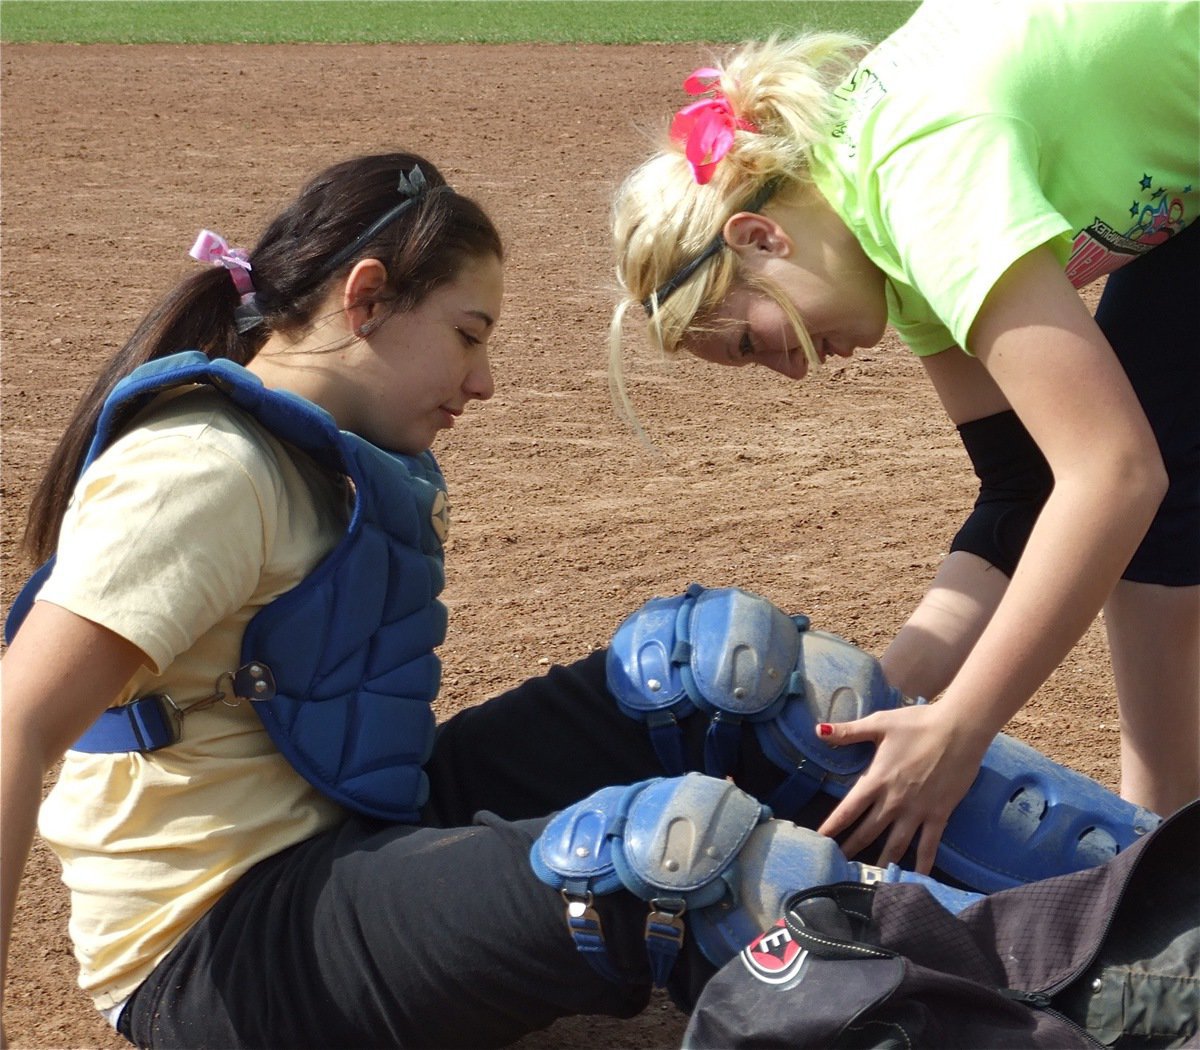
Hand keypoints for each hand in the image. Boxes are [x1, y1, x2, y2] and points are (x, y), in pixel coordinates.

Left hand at [816, 703, 989, 873]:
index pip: (847, 810)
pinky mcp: (940, 815)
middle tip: (836, 865)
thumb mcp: (878, 723)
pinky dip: (923, 864)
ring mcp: (918, 811)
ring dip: (881, 861)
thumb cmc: (917, 724)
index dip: (831, 827)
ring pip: (895, 845)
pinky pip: (929, 845)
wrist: (959, 730)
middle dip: (851, 849)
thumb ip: (848, 732)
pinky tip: (917, 879)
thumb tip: (816, 730)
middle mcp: (894, 801)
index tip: (817, 841)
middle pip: (867, 832)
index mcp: (876, 780)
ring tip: (869, 878)